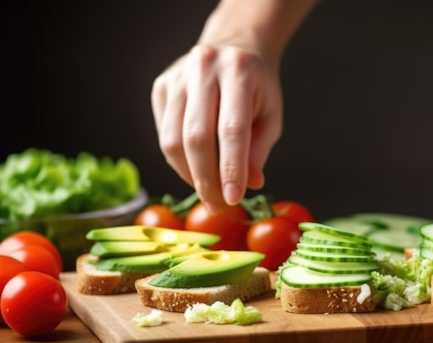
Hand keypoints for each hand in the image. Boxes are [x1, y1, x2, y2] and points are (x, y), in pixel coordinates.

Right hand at [151, 44, 282, 213]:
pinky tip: (195, 170)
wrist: (235, 47)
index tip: (233, 199)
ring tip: (208, 193)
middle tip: (218, 206)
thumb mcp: (270, 116)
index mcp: (239, 71)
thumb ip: (259, 150)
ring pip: (173, 139)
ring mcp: (177, 76)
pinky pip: (164, 134)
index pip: (232, 130)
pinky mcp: (161, 86)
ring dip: (189, 175)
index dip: (231, 169)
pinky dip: (178, 161)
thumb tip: (249, 185)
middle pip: (197, 137)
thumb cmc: (258, 87)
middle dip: (206, 180)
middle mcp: (204, 68)